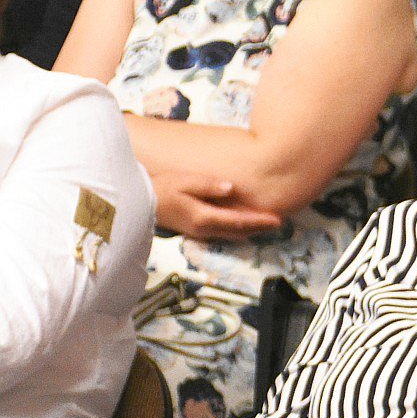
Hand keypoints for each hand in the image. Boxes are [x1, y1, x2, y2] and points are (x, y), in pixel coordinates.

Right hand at [152, 171, 282, 240]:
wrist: (135, 202)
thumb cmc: (159, 188)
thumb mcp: (183, 182)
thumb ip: (208, 185)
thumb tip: (231, 187)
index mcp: (204, 217)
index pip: (239, 221)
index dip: (260, 221)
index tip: (278, 220)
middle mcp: (204, 229)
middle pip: (239, 231)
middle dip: (260, 228)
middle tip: (280, 223)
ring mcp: (199, 233)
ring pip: (232, 235)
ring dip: (250, 230)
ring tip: (267, 224)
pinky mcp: (194, 231)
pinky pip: (222, 233)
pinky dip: (237, 230)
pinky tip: (243, 224)